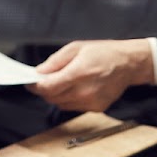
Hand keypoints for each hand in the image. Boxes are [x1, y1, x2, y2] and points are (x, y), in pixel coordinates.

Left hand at [26, 39, 154, 111]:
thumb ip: (55, 61)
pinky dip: (68, 99)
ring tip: (59, 81)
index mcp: (79, 73)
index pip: (49, 87)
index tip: (29, 82)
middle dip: (44, 89)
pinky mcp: (96, 108)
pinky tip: (74, 87)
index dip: (35, 86)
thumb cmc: (104, 52)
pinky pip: (73, 106)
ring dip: (55, 95)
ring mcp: (91, 102)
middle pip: (52, 97)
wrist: (128, 63)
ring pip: (61, 104)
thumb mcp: (76, 47)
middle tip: (42, 80)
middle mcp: (85, 91)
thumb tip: (39, 71)